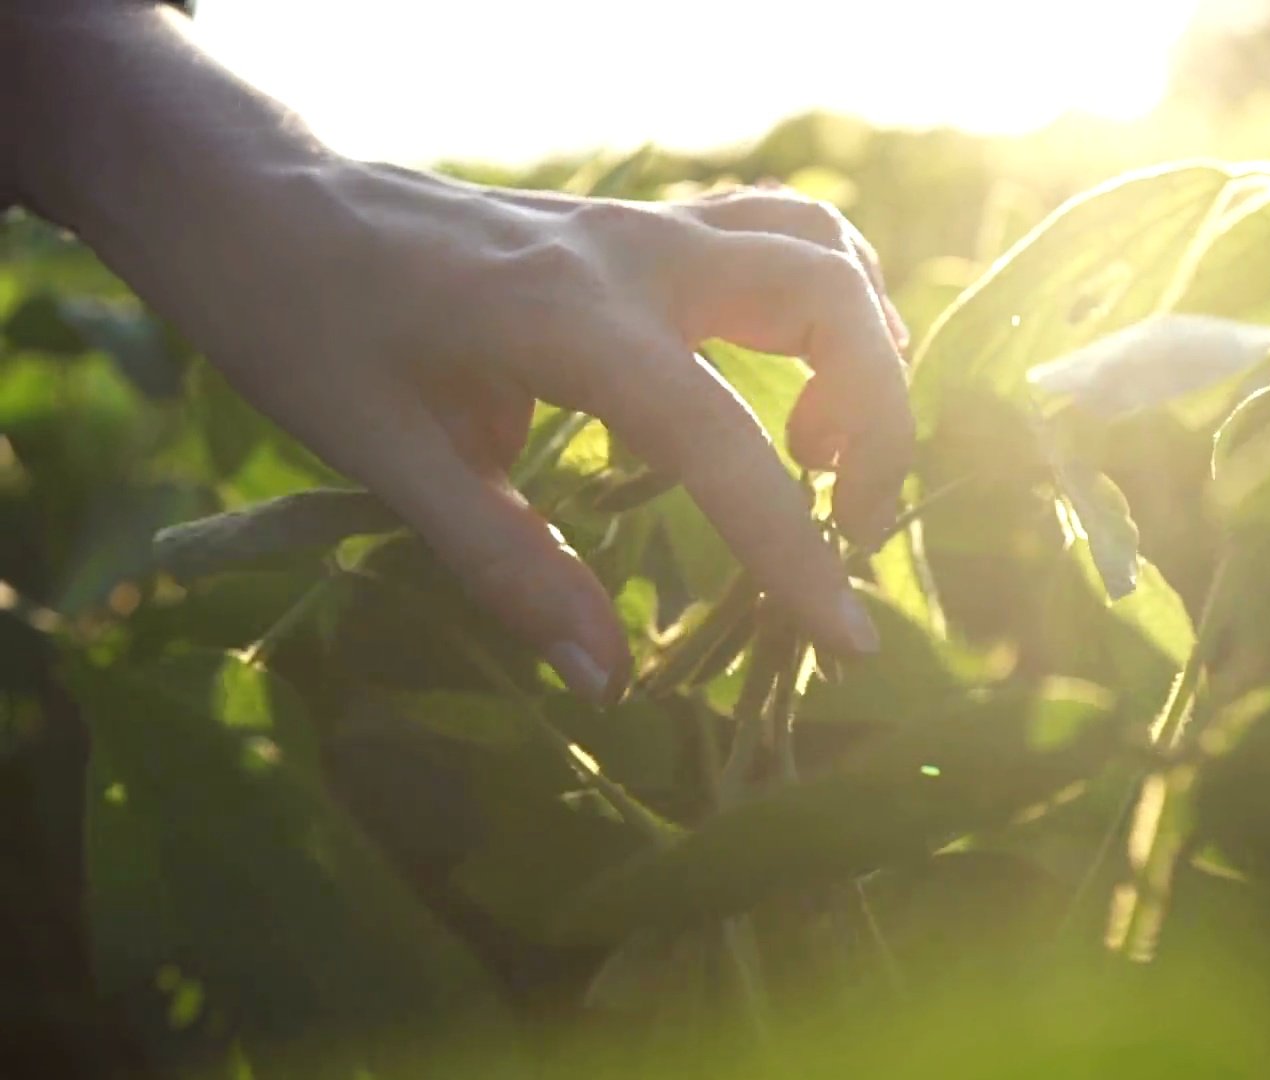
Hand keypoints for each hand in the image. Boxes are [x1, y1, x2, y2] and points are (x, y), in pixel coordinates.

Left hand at [194, 163, 910, 700]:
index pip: (722, 444)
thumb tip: (604, 677)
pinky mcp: (638, 227)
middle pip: (827, 298)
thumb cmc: (299, 320)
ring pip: (818, 249)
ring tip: (822, 445)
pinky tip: (781, 379)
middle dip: (878, 416)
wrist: (253, 197)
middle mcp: (632, 256)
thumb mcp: (383, 455)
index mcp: (569, 320)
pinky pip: (775, 236)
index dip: (796, 551)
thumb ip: (506, 564)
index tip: (853, 642)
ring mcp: (642, 227)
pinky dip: (818, 302)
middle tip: (848, 514)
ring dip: (859, 347)